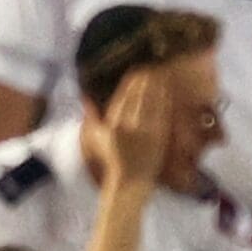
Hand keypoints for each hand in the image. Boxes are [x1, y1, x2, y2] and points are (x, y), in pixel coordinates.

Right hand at [93, 72, 171, 188]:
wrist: (130, 182)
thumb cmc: (112, 160)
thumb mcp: (95, 139)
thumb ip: (91, 116)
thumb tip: (84, 97)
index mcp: (113, 125)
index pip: (123, 99)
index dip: (130, 84)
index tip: (135, 72)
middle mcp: (129, 127)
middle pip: (138, 98)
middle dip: (144, 81)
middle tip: (149, 68)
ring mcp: (146, 133)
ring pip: (152, 103)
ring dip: (156, 87)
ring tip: (159, 74)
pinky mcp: (159, 139)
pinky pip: (162, 115)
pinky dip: (165, 101)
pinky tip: (167, 91)